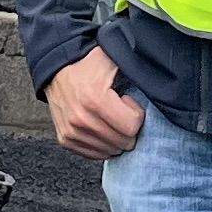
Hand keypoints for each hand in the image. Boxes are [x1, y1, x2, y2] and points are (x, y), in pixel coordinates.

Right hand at [47, 46, 144, 162]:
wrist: (55, 72)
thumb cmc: (87, 65)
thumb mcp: (110, 57)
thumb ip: (133, 62)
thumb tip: (156, 66)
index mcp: (95, 100)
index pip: (131, 127)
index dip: (135, 114)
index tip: (127, 101)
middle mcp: (81, 120)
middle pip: (123, 142)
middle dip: (127, 128)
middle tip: (119, 111)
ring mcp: (72, 132)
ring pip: (110, 151)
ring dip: (115, 137)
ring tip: (107, 117)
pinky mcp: (65, 140)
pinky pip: (95, 154)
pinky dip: (102, 144)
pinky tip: (100, 126)